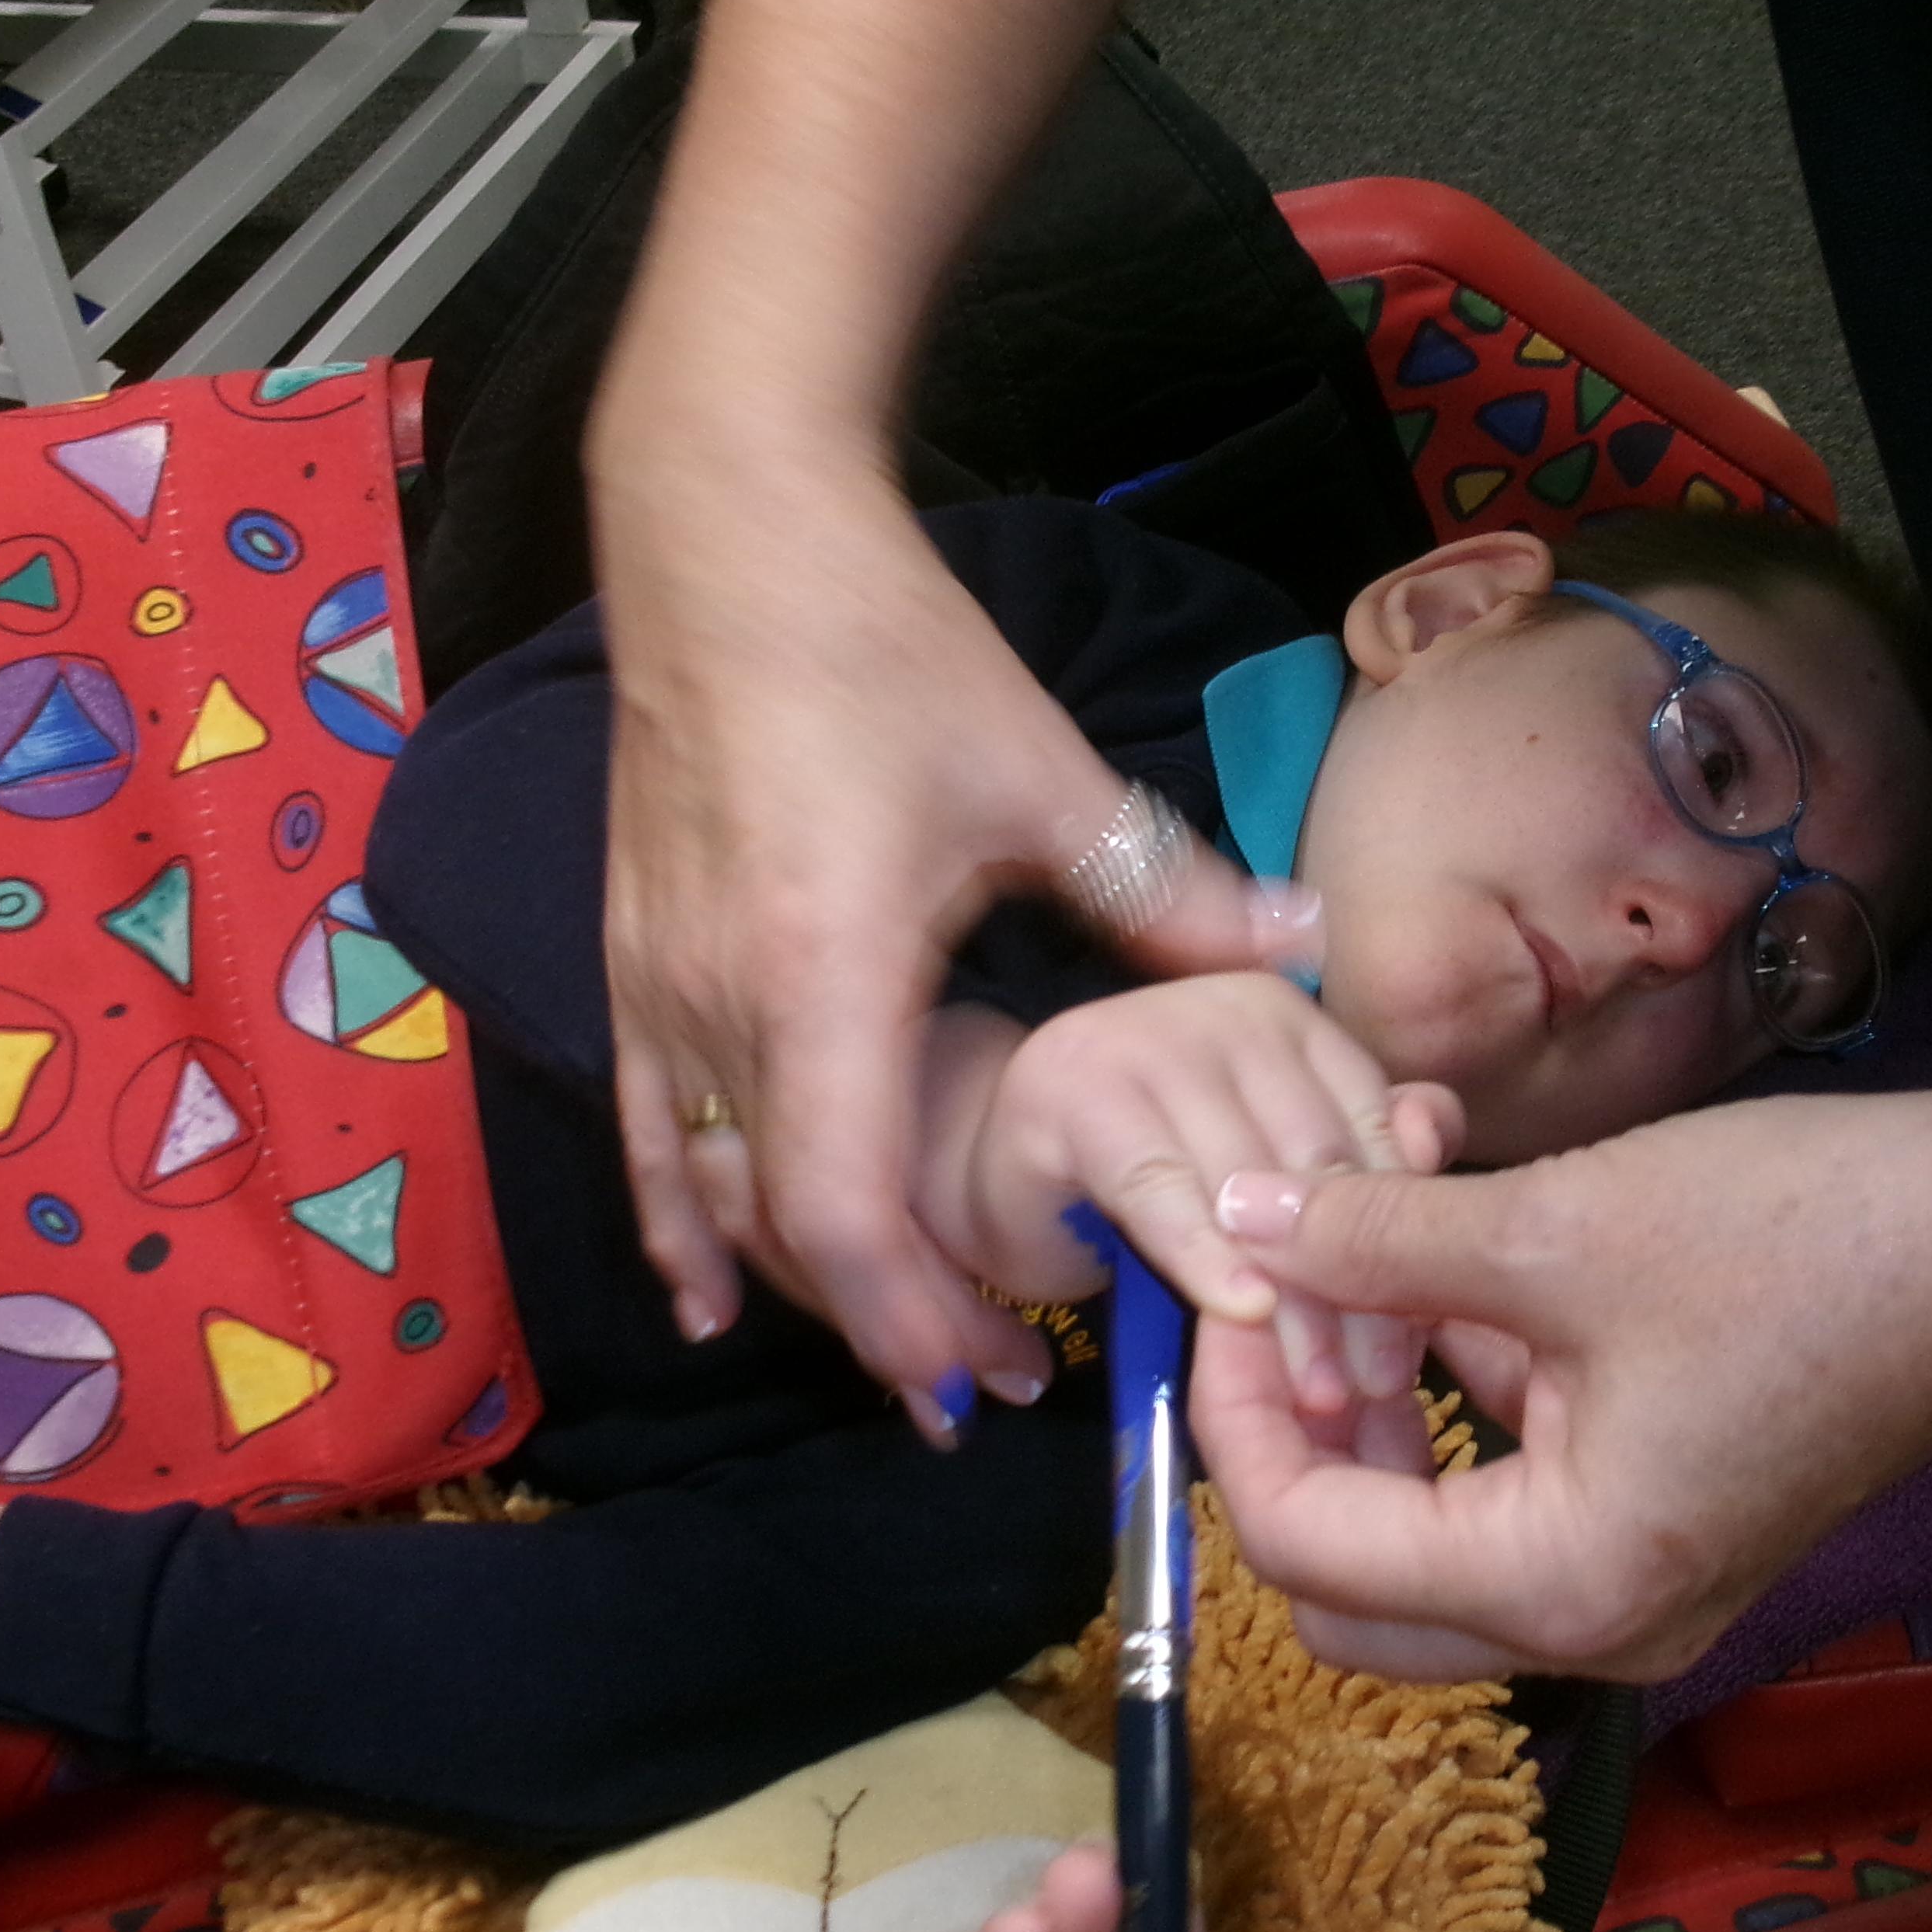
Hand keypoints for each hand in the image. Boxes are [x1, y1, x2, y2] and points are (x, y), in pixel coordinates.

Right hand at [593, 461, 1310, 1431]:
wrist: (729, 541)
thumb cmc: (884, 652)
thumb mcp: (1040, 776)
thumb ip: (1169, 889)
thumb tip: (1303, 950)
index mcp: (826, 977)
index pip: (849, 1212)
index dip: (913, 1320)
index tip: (984, 1387)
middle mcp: (722, 1004)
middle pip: (784, 1232)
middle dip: (886, 1327)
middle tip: (984, 1390)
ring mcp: (658, 986)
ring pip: (714, 1195)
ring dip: (801, 1284)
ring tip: (897, 1348)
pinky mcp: (628, 958)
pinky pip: (644, 1132)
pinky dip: (680, 1224)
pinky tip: (712, 1296)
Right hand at [923, 981, 1456, 1457]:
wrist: (992, 1173)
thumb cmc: (1141, 1179)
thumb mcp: (1262, 1171)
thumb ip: (1352, 1153)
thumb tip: (1434, 1139)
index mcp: (1284, 1015)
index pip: (1370, 1131)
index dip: (1402, 1242)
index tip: (1421, 1342)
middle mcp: (1222, 1006)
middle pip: (1314, 1163)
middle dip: (1349, 1289)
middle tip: (1368, 1389)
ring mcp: (1144, 1035)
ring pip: (1244, 1186)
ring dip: (1285, 1300)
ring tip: (1310, 1390)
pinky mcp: (1071, 1087)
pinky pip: (1155, 1187)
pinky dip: (1200, 1254)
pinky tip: (1235, 1311)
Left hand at [1189, 1059, 1931, 1680]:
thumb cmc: (1799, 1236)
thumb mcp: (1553, 1225)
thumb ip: (1373, 1241)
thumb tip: (1234, 1217)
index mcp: (1561, 1585)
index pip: (1304, 1548)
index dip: (1234, 1419)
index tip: (1217, 1291)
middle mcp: (1592, 1629)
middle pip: (1345, 1592)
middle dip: (1285, 1448)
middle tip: (1267, 1305)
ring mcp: (1633, 1594)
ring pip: (1417, 1549)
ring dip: (1363, 1425)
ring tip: (1350, 1271)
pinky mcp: (1660, 1535)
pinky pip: (1499, 1506)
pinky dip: (1447, 1414)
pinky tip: (1441, 1287)